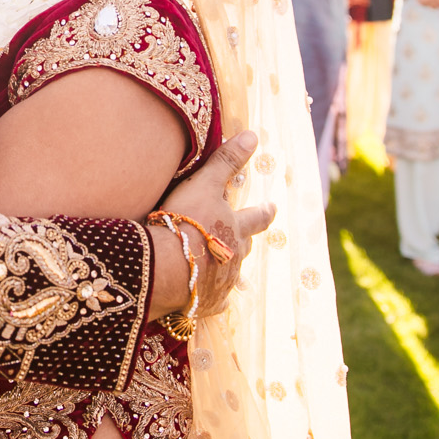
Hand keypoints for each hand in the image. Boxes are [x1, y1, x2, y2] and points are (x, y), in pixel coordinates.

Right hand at [156, 131, 275, 318]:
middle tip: (245, 239)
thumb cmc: (185, 220)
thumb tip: (253, 135)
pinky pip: (215, 301)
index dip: (265, 211)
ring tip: (222, 268)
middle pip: (245, 247)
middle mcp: (235, 256)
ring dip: (227, 269)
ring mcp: (224, 282)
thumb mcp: (204, 184)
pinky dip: (211, 296)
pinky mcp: (207, 303)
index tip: (272, 207)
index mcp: (237, 228)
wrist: (166, 267)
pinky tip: (206, 297)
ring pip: (232, 274)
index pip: (257, 216)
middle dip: (245, 241)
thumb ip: (226, 161)